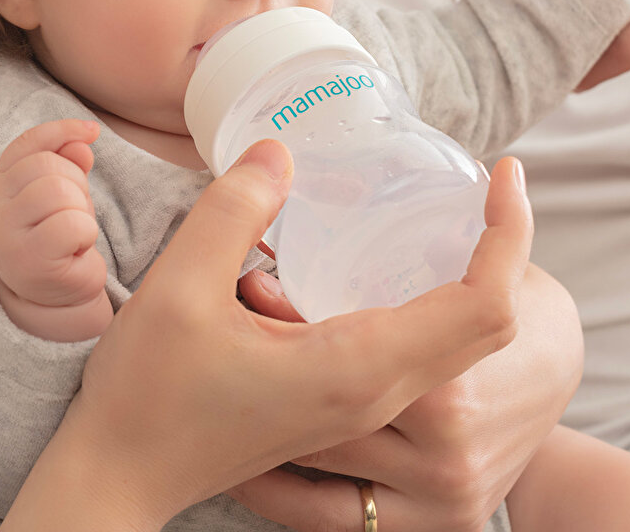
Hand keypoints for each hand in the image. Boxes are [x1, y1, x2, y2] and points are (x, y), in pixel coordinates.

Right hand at [0, 118, 112, 341]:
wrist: (53, 293)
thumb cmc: (56, 234)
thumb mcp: (62, 191)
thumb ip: (68, 161)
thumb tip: (83, 140)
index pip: (28, 144)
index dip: (62, 131)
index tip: (93, 131)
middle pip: (48, 165)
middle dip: (76, 184)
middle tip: (73, 213)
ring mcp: (6, 235)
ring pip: (58, 191)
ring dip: (81, 210)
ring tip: (73, 231)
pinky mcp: (29, 260)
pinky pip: (72, 224)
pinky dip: (85, 233)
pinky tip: (76, 249)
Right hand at [4, 146, 532, 530]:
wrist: (120, 478)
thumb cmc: (146, 395)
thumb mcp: (180, 287)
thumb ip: (235, 210)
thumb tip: (282, 151)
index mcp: (356, 368)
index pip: (482, 306)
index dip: (509, 234)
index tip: (503, 172)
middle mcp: (376, 394)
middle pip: (487, 326)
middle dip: (503, 247)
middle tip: (485, 184)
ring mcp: (361, 405)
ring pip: (458, 345)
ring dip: (476, 277)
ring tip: (453, 213)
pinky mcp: (339, 404)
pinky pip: (420, 356)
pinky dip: (436, 302)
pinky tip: (391, 263)